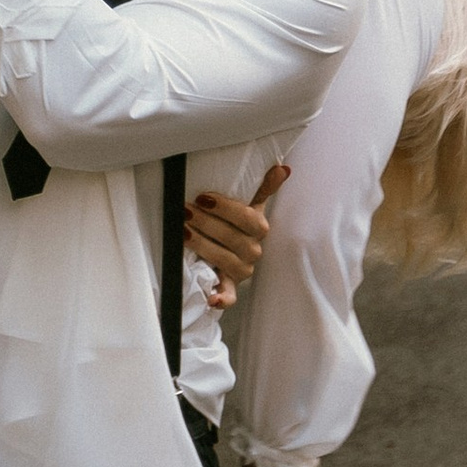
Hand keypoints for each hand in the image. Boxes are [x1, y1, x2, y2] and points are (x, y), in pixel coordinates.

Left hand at [184, 161, 289, 311]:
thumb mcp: (250, 205)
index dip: (225, 208)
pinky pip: (229, 297)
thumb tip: (282, 168)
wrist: (232, 252)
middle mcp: (254, 250)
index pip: (246, 217)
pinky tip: (210, 298)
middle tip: (184, 211)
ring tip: (183, 232)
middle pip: (232, 238)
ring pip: (226, 261)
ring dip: (204, 247)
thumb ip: (263, 188)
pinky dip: (221, 299)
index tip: (202, 197)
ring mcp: (242, 270)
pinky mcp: (230, 287)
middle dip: (206, 224)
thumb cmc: (237, 224)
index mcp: (259, 229)